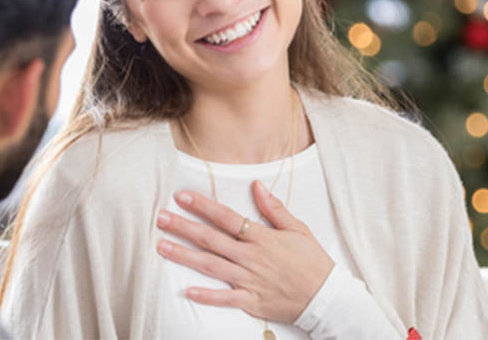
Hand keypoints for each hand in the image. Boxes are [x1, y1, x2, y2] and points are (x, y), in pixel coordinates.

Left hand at [155, 181, 334, 323]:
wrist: (326, 296)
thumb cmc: (313, 261)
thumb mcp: (298, 229)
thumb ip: (275, 209)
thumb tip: (256, 186)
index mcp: (262, 237)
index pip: (227, 217)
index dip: (203, 206)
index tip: (182, 196)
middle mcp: (252, 257)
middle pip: (212, 239)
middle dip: (184, 227)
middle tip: (161, 218)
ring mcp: (250, 280)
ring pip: (211, 265)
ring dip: (185, 256)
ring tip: (162, 246)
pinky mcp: (252, 301)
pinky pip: (225, 298)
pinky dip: (207, 295)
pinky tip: (187, 291)